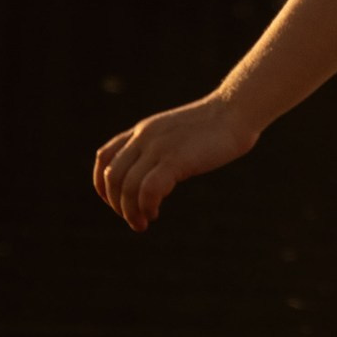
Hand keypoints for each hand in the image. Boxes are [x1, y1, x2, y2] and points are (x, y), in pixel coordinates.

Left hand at [93, 94, 256, 232]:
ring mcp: (158, 147)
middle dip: (117, 205)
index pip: (104, 157)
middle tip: (134, 220)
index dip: (101, 185)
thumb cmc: (213, 128)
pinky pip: (148, 189)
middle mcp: (144, 137)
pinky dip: (146, 207)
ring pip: (127, 186)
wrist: (235, 113)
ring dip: (130, 212)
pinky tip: (155, 213)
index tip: (115, 203)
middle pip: (112, 176)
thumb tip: (156, 174)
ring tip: (142, 223)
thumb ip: (161, 149)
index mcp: (142, 130)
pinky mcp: (175, 159)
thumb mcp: (176, 134)